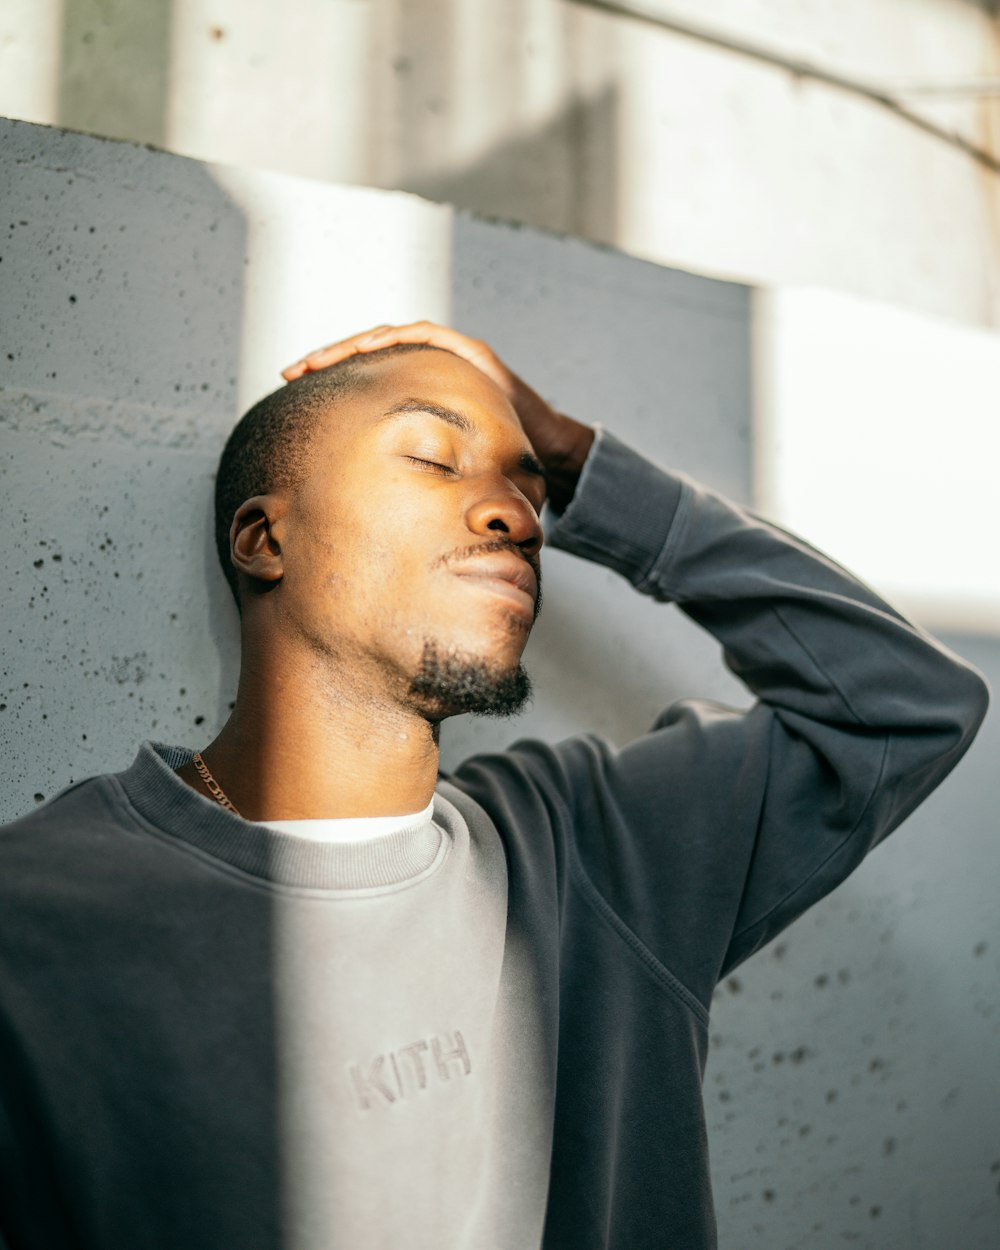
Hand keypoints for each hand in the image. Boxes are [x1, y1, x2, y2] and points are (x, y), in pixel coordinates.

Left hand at [282, 322, 593, 509]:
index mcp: (416, 393)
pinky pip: (425, 335)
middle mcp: (429, 369)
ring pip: (389, 338)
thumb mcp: (439, 472)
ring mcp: (450, 357)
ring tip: (320, 357)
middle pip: (367, 354)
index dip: (330, 381)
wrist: (544, 453)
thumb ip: (409, 477)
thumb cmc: (494, 466)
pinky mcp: (471, 351)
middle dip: (327, 359)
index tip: (294, 390)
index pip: (365, 379)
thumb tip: (368, 511)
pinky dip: (397, 337)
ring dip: (353, 345)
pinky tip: (371, 344)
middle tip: (292, 371)